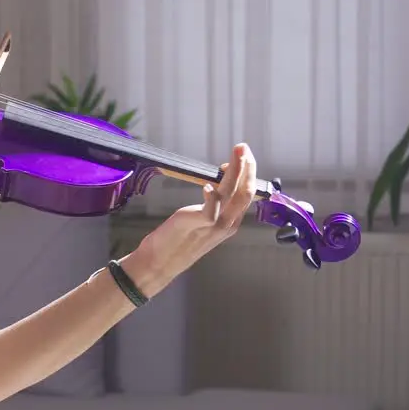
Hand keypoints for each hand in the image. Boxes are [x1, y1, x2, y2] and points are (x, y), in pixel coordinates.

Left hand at [121, 143, 257, 292]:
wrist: (160, 262)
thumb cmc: (178, 239)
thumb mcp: (201, 221)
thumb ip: (213, 206)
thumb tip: (217, 183)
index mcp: (230, 222)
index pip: (247, 194)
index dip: (247, 173)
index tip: (242, 156)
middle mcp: (228, 224)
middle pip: (245, 192)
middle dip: (247, 167)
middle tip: (244, 147)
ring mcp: (214, 226)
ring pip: (233, 195)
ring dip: (236, 172)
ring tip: (236, 154)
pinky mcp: (197, 224)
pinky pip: (210, 211)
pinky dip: (212, 196)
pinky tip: (208, 185)